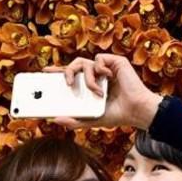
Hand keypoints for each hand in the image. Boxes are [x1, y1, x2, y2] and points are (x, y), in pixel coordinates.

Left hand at [46, 54, 161, 129]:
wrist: (136, 111)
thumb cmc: (118, 115)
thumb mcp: (91, 120)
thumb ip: (73, 121)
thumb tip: (54, 120)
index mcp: (91, 85)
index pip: (71, 75)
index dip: (58, 72)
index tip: (45, 72)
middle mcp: (97, 75)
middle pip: (74, 65)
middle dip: (66, 71)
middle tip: (66, 83)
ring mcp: (106, 68)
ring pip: (84, 62)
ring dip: (87, 78)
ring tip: (96, 90)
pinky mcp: (115, 63)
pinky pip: (99, 59)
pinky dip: (100, 69)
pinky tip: (108, 79)